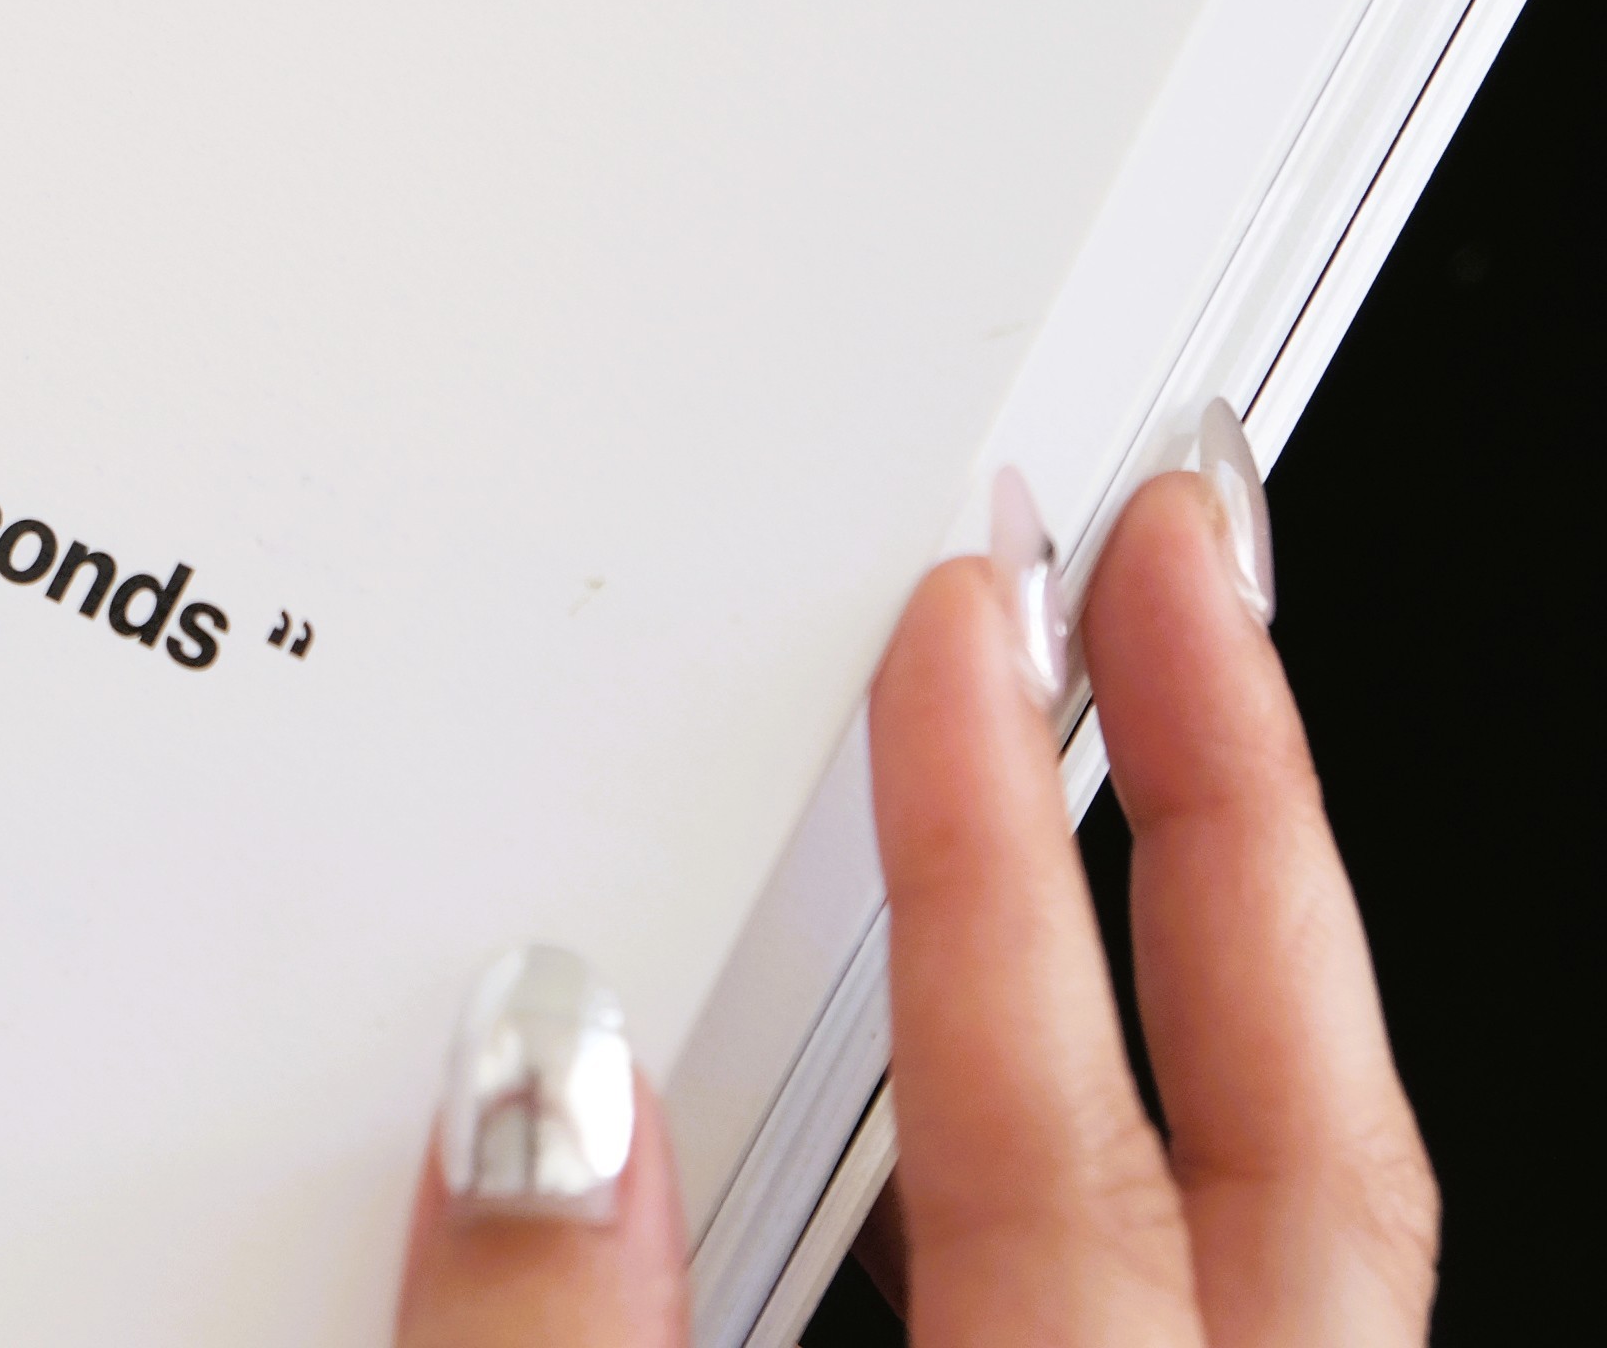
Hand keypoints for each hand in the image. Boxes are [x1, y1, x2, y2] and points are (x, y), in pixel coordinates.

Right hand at [393, 412, 1437, 1343]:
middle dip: (1233, 803)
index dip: (994, 853)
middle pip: (1297, 1124)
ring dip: (1222, 950)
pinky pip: (1198, 1303)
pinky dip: (1147, 1123)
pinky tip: (1030, 1066)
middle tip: (1181, 565)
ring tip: (1150, 744)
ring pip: (1295, 1209)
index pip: (1053, 1131)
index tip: (959, 625)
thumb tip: (542, 1108)